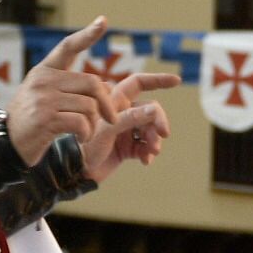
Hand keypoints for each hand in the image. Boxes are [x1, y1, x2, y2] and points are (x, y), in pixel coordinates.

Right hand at [5, 21, 117, 166]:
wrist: (6, 147)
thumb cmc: (32, 124)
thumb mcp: (46, 98)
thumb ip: (70, 89)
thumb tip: (106, 86)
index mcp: (44, 71)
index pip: (68, 47)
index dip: (87, 34)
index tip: (103, 20)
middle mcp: (43, 80)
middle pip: (92, 83)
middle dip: (107, 103)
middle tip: (111, 118)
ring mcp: (43, 98)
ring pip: (90, 105)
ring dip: (94, 123)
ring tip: (85, 132)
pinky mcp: (45, 118)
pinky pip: (81, 122)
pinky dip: (87, 133)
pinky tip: (80, 138)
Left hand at [78, 60, 177, 180]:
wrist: (76, 173)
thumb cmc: (85, 147)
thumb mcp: (107, 130)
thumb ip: (130, 118)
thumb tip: (155, 109)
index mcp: (114, 101)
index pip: (139, 83)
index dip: (157, 80)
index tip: (177, 81)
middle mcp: (122, 113)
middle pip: (151, 110)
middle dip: (158, 121)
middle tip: (163, 134)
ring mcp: (126, 130)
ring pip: (151, 129)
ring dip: (154, 140)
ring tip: (152, 152)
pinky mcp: (128, 147)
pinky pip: (146, 146)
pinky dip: (148, 152)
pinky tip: (145, 161)